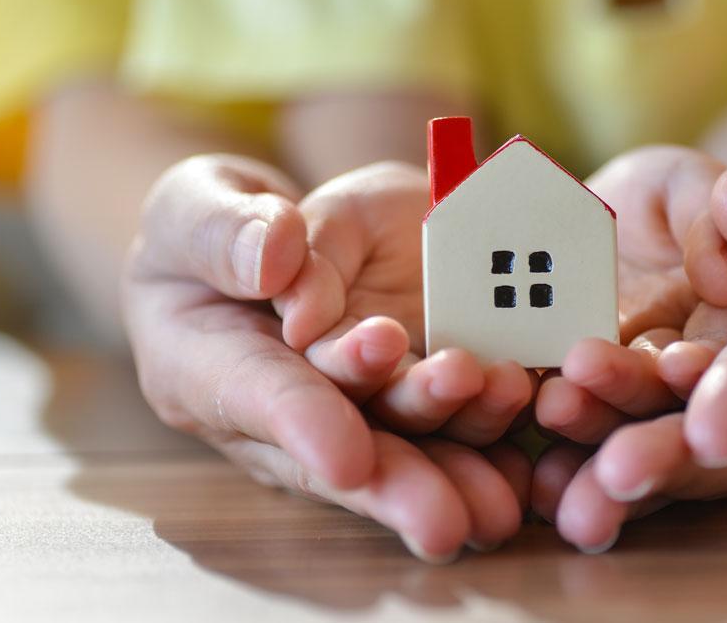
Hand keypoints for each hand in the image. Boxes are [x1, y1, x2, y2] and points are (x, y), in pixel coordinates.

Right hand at [123, 155, 529, 560]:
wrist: (264, 246)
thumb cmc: (212, 229)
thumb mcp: (195, 207)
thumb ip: (223, 230)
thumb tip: (277, 262)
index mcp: (211, 369)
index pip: (258, 398)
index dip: (304, 426)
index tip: (346, 458)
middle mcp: (290, 409)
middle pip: (345, 453)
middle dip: (400, 483)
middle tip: (445, 519)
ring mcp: (357, 406)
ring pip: (408, 441)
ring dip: (460, 452)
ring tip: (505, 434)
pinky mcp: (410, 390)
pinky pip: (455, 422)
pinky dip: (495, 438)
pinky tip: (531, 459)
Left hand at [539, 137, 726, 551]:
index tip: (711, 428)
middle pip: (724, 442)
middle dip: (666, 453)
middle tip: (617, 470)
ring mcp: (706, 411)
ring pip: (659, 442)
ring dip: (603, 446)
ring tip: (555, 427)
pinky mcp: (647, 402)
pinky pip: (611, 432)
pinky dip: (573, 453)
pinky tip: (533, 471)